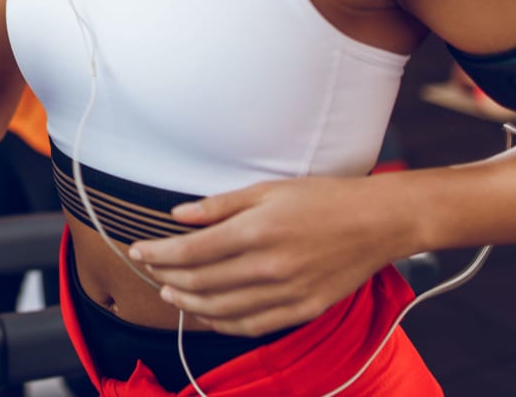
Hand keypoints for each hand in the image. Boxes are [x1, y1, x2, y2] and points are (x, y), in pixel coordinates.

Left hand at [127, 176, 406, 336]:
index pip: (192, 250)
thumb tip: (177, 216)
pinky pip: (250, 325)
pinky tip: (206, 314)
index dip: (159, 253)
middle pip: (201, 280)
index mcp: (257, 231)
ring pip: (221, 309)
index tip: (139, 250)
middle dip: (167, 276)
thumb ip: (220, 206)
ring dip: (188, 302)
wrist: (376, 222)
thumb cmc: (323, 198)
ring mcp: (286, 293)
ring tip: (170, 293)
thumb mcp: (268, 189)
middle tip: (150, 270)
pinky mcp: (301, 310)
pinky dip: (221, 323)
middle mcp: (268, 267)